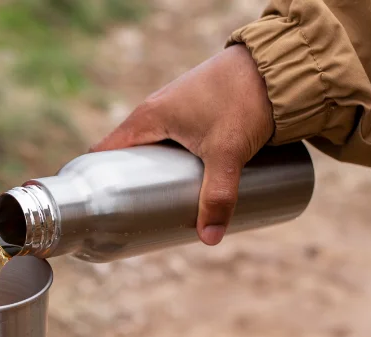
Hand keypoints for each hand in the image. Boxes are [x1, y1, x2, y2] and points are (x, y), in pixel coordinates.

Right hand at [91, 45, 273, 245]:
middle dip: (130, 184)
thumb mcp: (227, 153)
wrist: (275, 64)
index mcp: (147, 117)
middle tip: (136, 217)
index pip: (104, 151)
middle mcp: (155, 110)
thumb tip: (209, 239)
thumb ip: (219, 196)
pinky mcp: (198, 109)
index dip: (96, 178)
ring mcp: (177, 108)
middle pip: (129, 154)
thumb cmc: (243, 99)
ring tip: (162, 204)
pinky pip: (174, 139)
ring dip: (155, 173)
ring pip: (155, 147)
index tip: (98, 206)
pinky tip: (186, 178)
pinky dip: (174, 160)